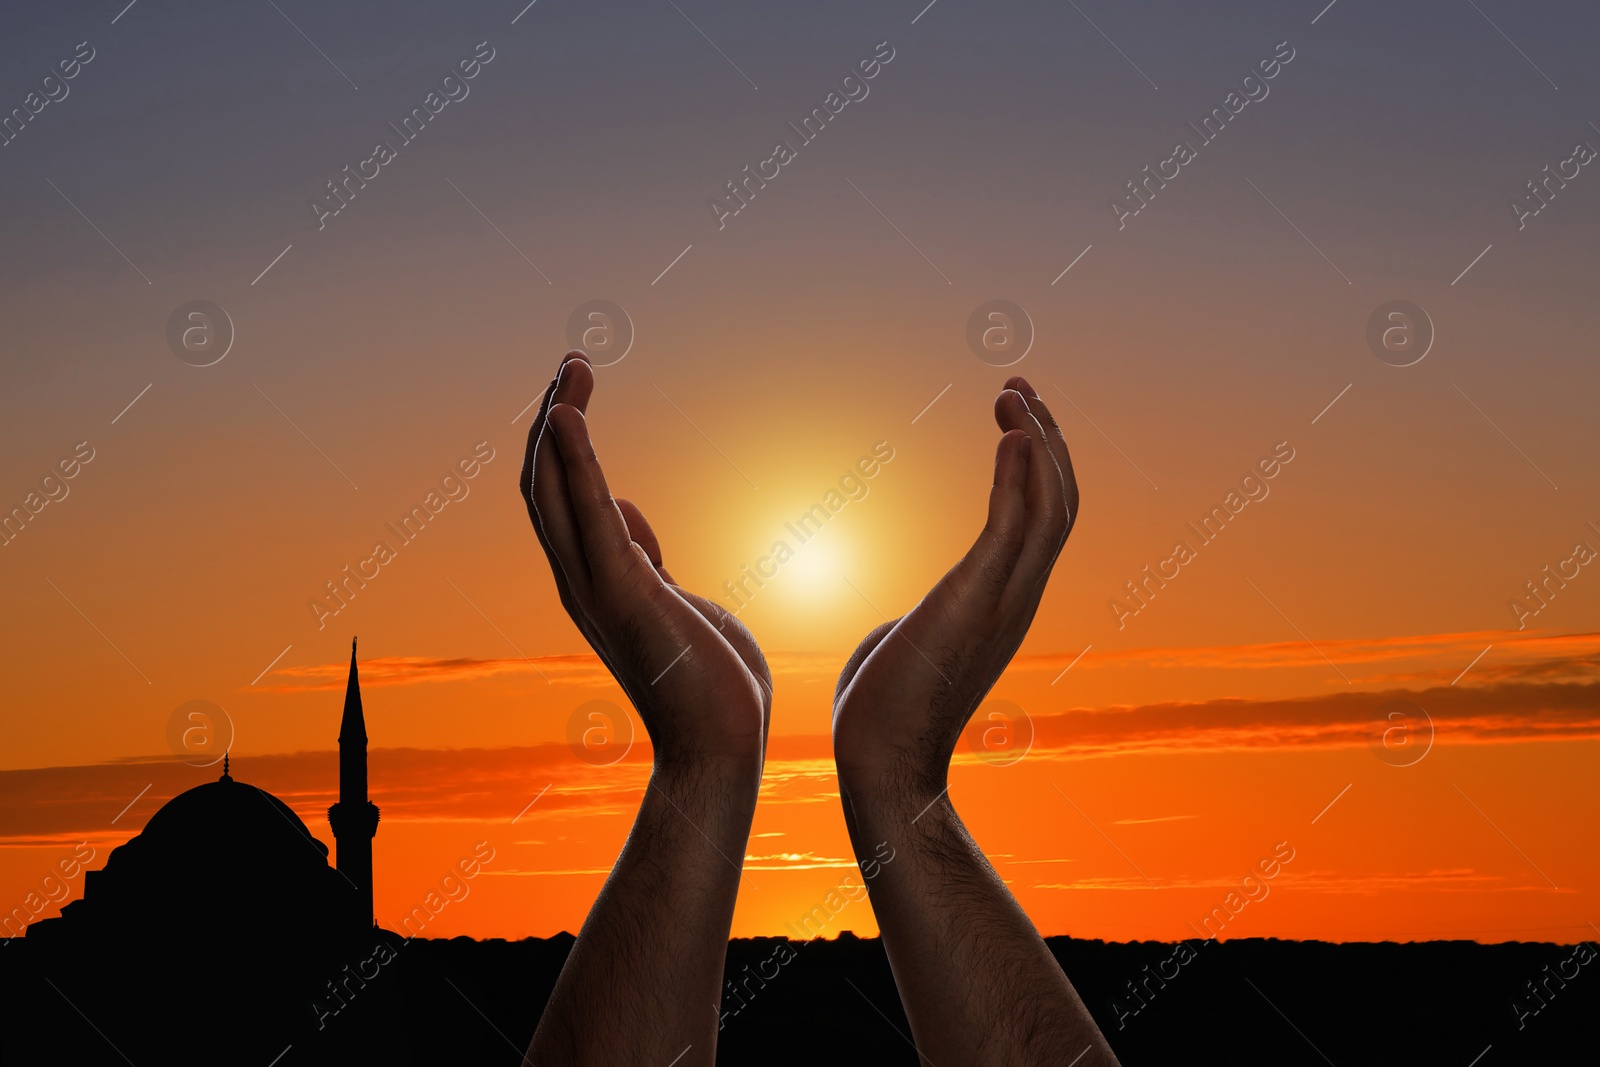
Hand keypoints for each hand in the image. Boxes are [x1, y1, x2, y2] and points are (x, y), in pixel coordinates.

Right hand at [521, 353, 771, 776]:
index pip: (563, 498)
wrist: (722, 746)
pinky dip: (575, 461)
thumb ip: (644, 560)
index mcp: (598, 580)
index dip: (563, 442)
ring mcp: (596, 587)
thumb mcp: (677, 602)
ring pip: (554, 491)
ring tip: (573, 368)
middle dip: (555, 417)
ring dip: (560, 423)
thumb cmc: (709, 683)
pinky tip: (569, 415)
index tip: (577, 391)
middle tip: (573, 362)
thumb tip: (626, 517)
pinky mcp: (622, 592)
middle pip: (547, 484)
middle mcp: (582, 580)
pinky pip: (588, 514)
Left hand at [832, 377, 1075, 806]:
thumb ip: (923, 621)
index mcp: (1006, 601)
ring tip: (1011, 394)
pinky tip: (1008, 434)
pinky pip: (1012, 526)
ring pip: (1048, 504)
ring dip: (1036, 441)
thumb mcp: (912, 645)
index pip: (1043, 519)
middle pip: (1059, 500)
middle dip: (1045, 437)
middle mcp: (1019, 595)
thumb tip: (902, 623)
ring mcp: (1004, 600)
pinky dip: (1018, 475)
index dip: (1038, 463)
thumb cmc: (885, 710)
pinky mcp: (976, 602)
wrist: (881, 760)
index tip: (1013, 417)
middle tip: (1016, 387)